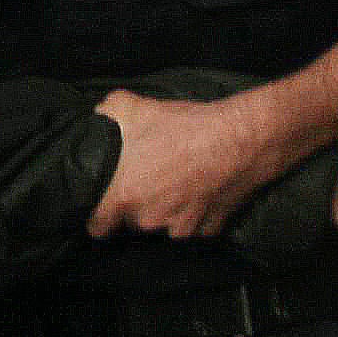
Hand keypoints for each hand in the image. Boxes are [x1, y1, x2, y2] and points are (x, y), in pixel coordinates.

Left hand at [89, 90, 282, 239]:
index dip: (98, 217)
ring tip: (177, 183)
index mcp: (124, 197)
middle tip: (148, 180)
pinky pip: (195, 226)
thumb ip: (106, 114)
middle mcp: (149, 220)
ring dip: (166, 211)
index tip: (104, 207)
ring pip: (164, 226)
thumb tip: (98, 116)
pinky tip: (200, 190)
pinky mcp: (208, 230)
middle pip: (132, 223)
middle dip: (137, 206)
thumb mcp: (133, 107)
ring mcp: (180, 228)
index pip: (97, 226)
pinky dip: (195, 214)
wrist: (240, 139)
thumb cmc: (184, 127)